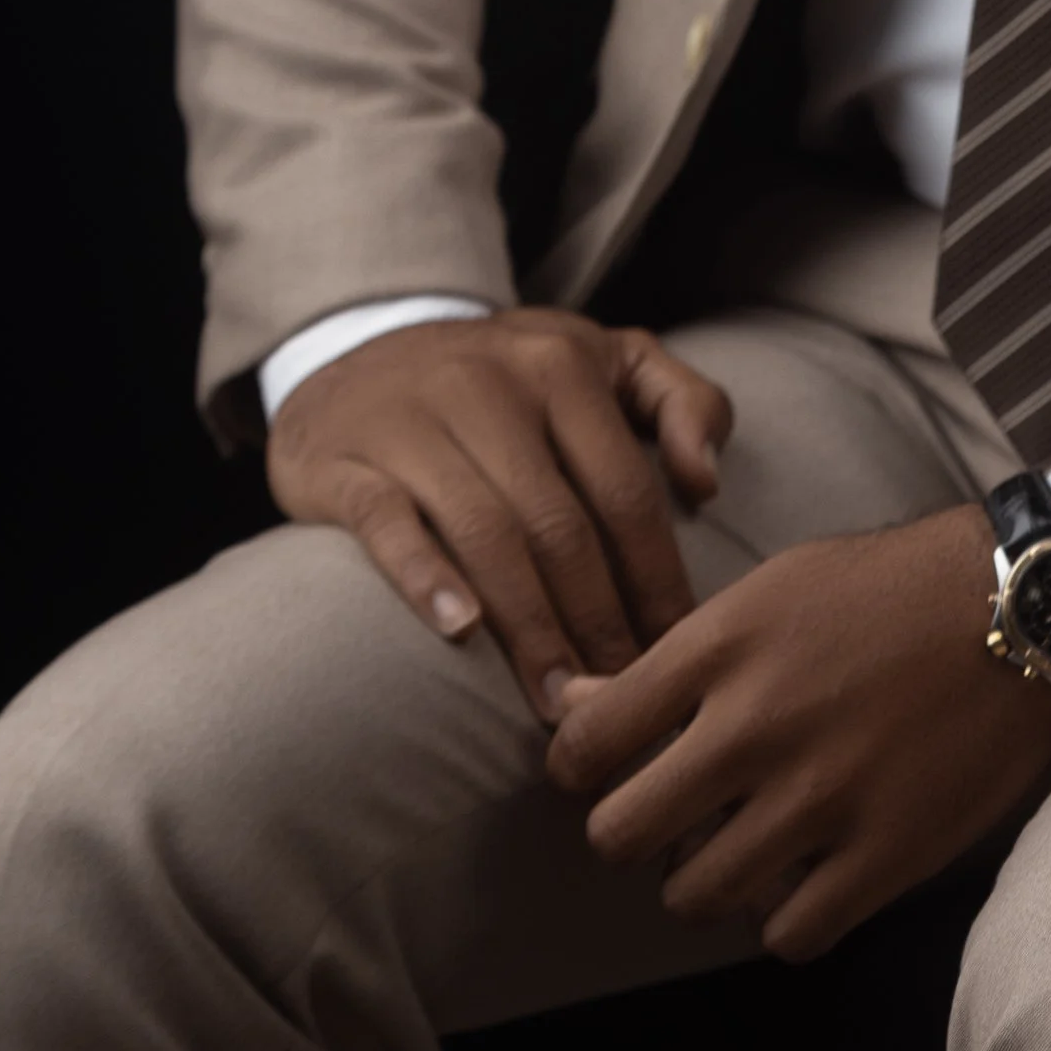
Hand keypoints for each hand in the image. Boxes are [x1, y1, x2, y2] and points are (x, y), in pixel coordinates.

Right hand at [266, 306, 733, 719]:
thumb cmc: (507, 376)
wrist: (359, 349)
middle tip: (617, 696)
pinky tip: (461, 632)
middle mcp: (488, 386)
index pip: (624, 489)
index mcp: (561, 365)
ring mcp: (412, 422)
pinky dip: (426, 577)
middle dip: (597, 621)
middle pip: (559, 525)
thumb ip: (681, 400)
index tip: (676, 647)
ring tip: (555, 701)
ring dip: (530, 626)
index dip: (655, 577)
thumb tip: (707, 482)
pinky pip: (387, 523)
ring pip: (486, 533)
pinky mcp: (344, 462)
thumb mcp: (604, 358)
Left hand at [544, 503, 1050, 960]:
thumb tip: (570, 706)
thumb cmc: (889, 589)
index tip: (604, 770)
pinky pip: (787, 935)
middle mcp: (759, 726)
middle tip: (672, 815)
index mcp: (723, 647)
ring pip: (694, 895)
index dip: (577, 768)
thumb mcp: (771, 591)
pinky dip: (785, 915)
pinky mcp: (884, 855)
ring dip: (706, 878)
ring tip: (742, 844)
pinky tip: (805, 875)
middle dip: (632, 831)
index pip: (584, 745)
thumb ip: (673, 658)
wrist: (1024, 607)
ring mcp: (822, 799)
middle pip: (620, 835)